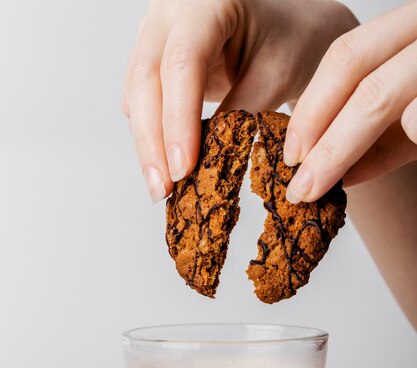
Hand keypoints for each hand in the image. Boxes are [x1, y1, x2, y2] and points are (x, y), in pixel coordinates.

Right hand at [122, 0, 357, 202]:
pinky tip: (164, 167)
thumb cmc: (291, 41)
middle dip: (153, 142)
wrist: (291, 28)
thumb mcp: (276, 75)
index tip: (184, 168)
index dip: (179, 120)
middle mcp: (171, 11)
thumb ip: (240, 113)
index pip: (183, 64)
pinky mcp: (153, 60)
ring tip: (163, 190)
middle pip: (146, 80)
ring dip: (147, 145)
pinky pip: (140, 102)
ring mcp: (156, 34)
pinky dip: (151, 137)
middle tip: (164, 190)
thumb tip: (204, 161)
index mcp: (207, 0)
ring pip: (135, 94)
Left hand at [284, 1, 416, 203]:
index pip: (349, 54)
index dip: (313, 104)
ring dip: (339, 147)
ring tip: (316, 188)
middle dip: (318, 132)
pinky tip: (370, 169)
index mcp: (414, 28)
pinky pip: (412, 122)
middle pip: (357, 68)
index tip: (291, 152)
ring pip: (379, 93)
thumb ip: (383, 136)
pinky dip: (387, 150)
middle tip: (297, 184)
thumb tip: (337, 173)